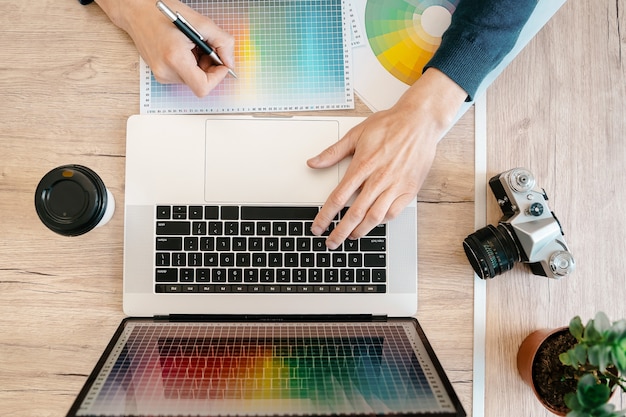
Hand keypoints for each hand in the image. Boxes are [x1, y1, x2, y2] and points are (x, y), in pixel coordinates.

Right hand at [95, 0, 234, 96]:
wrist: (136, 11)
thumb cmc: (162, 12)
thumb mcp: (200, 22)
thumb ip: (222, 42)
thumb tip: (230, 61)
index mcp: (175, 58)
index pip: (203, 87)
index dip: (217, 78)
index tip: (221, 63)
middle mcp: (166, 71)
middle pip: (199, 83)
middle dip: (209, 67)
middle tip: (205, 46)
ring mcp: (161, 75)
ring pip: (193, 79)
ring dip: (199, 64)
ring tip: (191, 44)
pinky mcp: (159, 74)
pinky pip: (184, 75)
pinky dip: (190, 64)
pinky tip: (183, 48)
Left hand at [307, 68, 467, 248]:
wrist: (420, 122)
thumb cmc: (390, 125)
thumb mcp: (357, 134)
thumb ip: (333, 152)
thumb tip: (313, 162)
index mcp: (363, 165)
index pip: (338, 198)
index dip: (325, 216)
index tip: (318, 227)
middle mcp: (379, 178)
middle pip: (355, 213)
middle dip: (340, 231)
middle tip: (331, 242)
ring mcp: (395, 185)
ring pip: (375, 217)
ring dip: (360, 230)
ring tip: (351, 237)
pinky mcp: (409, 189)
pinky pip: (394, 212)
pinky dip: (382, 221)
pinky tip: (373, 223)